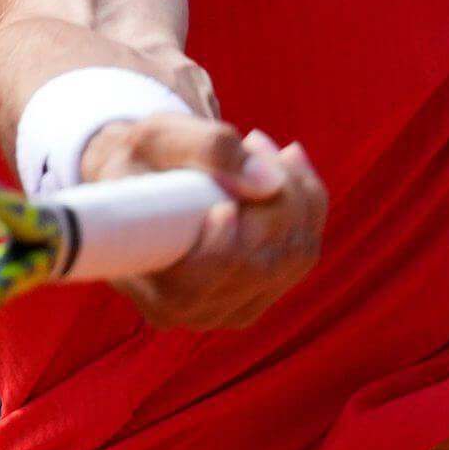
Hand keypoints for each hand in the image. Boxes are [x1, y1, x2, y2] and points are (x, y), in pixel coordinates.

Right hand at [82, 115, 325, 332]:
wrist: (143, 178)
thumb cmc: (141, 159)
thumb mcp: (157, 138)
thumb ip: (206, 150)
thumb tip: (268, 183)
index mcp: (152, 290)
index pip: (198, 289)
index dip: (222, 250)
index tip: (223, 205)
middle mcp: (195, 311)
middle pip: (262, 267)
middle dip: (274, 196)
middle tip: (252, 141)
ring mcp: (234, 307)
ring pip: (295, 258)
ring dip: (294, 194)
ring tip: (259, 147)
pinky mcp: (265, 290)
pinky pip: (305, 251)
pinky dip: (307, 203)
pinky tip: (284, 165)